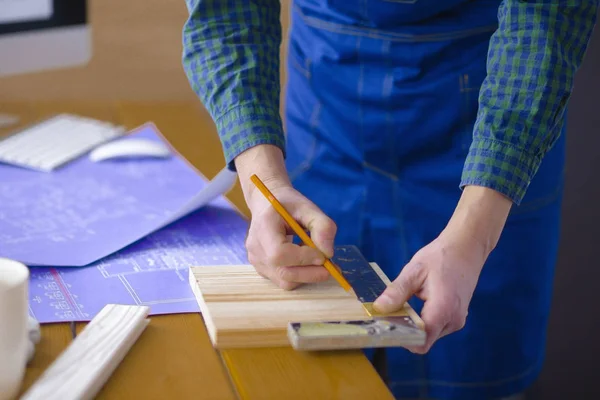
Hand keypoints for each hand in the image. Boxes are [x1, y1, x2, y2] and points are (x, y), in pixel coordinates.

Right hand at [235, 145, 336, 289]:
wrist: (266, 205)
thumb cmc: (287, 204)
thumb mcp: (308, 208)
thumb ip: (322, 227)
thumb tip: (328, 254)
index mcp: (263, 227)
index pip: (279, 253)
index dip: (303, 258)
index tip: (324, 255)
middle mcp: (256, 248)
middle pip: (283, 272)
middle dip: (311, 273)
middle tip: (331, 268)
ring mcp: (256, 261)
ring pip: (285, 281)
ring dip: (306, 275)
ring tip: (316, 260)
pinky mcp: (261, 269)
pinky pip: (283, 280)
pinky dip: (299, 275)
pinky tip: (305, 261)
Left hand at [373, 185, 512, 352]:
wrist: (466, 248)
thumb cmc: (441, 257)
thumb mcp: (414, 271)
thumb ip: (397, 292)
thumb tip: (379, 308)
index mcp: (443, 309)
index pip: (420, 341)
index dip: (402, 338)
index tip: (386, 327)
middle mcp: (453, 320)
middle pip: (423, 340)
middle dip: (405, 331)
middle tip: (389, 315)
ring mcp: (457, 321)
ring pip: (429, 336)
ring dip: (414, 326)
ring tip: (403, 306)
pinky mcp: (456, 318)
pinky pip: (436, 328)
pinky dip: (422, 322)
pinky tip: (414, 305)